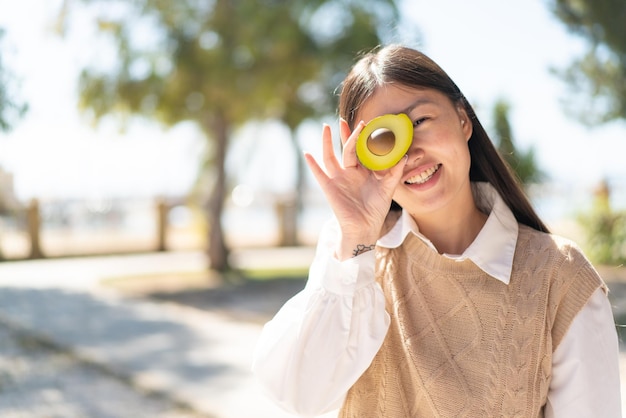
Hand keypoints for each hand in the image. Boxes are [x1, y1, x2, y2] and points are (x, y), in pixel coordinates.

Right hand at [304, 119, 406, 259]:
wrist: (365, 228)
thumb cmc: (376, 210)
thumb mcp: (388, 189)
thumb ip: (395, 172)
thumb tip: (405, 156)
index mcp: (363, 171)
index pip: (362, 150)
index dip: (363, 138)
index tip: (366, 124)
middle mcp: (349, 172)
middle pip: (346, 149)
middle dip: (345, 135)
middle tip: (344, 120)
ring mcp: (338, 179)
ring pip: (330, 156)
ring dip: (327, 142)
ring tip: (325, 127)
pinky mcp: (329, 188)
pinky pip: (319, 174)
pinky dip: (312, 164)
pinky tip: (307, 154)